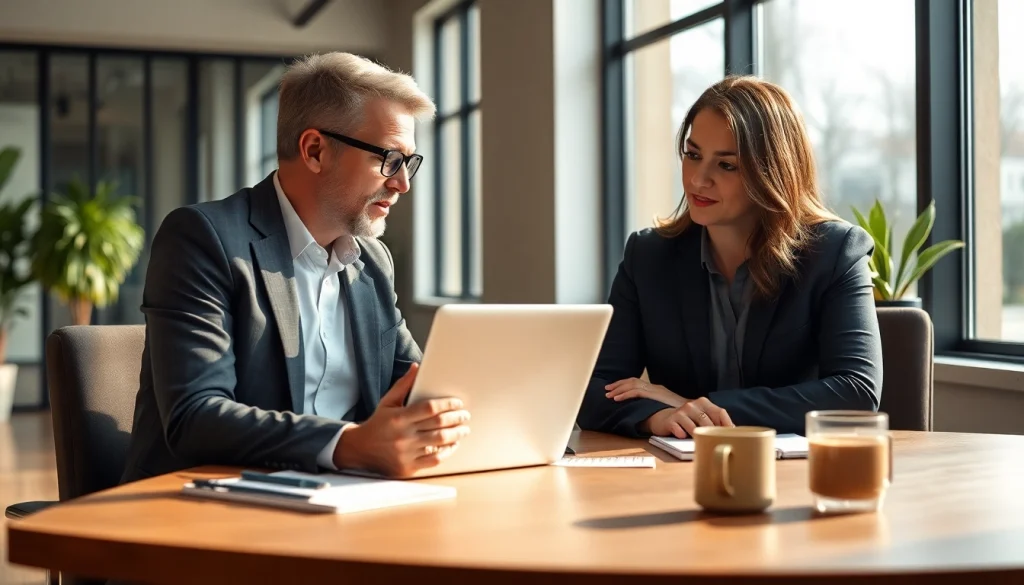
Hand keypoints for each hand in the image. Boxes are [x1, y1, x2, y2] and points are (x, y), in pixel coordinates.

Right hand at [333, 363, 470, 477]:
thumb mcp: (387, 401)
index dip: (447, 404)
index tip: (458, 403)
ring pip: (439, 442)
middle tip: (465, 416)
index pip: (429, 408)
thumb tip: (417, 367)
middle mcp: (403, 435)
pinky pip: (434, 460)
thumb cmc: (378, 423)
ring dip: (456, 435)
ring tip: (464, 429)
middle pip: (438, 425)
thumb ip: (403, 385)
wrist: (360, 449)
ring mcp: (406, 453)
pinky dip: (447, 452)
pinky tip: (453, 445)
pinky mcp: (408, 467)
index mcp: (399, 417)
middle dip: (457, 419)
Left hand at [605, 378, 684, 407]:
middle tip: (607, 389)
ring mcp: (654, 389)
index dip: (624, 385)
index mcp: (656, 389)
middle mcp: (654, 387)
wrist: (692, 412)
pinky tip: (617, 399)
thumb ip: (655, 408)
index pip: (637, 383)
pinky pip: (635, 392)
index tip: (614, 390)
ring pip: (631, 385)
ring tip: (609, 394)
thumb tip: (645, 412)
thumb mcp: (665, 408)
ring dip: (618, 389)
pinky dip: (625, 394)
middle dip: (618, 385)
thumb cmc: (680, 414)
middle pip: (632, 381)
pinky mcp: (654, 395)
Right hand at [640, 397, 733, 437]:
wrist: (664, 419)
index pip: (719, 412)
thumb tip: (733, 432)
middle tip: (717, 444)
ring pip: (694, 427)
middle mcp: (692, 405)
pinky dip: (682, 435)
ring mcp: (681, 412)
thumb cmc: (688, 420)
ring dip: (698, 437)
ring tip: (701, 443)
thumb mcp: (701, 417)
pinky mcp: (670, 420)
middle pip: (707, 421)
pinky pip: (679, 430)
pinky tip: (683, 437)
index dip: (727, 424)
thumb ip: (715, 421)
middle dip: (712, 434)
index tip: (732, 436)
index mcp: (703, 403)